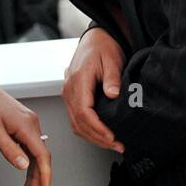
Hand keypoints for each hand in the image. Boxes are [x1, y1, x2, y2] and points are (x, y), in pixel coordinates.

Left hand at [0, 67, 52, 185]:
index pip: (42, 155)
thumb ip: (9, 149)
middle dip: (38, 176)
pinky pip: (29, 143)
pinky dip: (27, 157)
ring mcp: (27, 121)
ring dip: (32, 169)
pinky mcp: (20, 121)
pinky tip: (23, 167)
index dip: (45, 175)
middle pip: (40, 154)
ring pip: (35, 150)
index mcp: (27, 125)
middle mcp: (32, 123)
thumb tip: (25, 166)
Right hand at [63, 26, 125, 151]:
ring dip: (92, 137)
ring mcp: (69, 94)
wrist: (95, 40)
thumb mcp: (112, 59)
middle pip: (78, 122)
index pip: (83, 111)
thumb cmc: (103, 48)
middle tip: (117, 145)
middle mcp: (69, 90)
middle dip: (97, 138)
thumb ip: (112, 78)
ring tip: (112, 144)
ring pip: (75, 124)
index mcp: (78, 80)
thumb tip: (112, 94)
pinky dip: (88, 131)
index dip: (97, 128)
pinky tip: (101, 136)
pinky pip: (76, 119)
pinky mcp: (73, 98)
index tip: (111, 137)